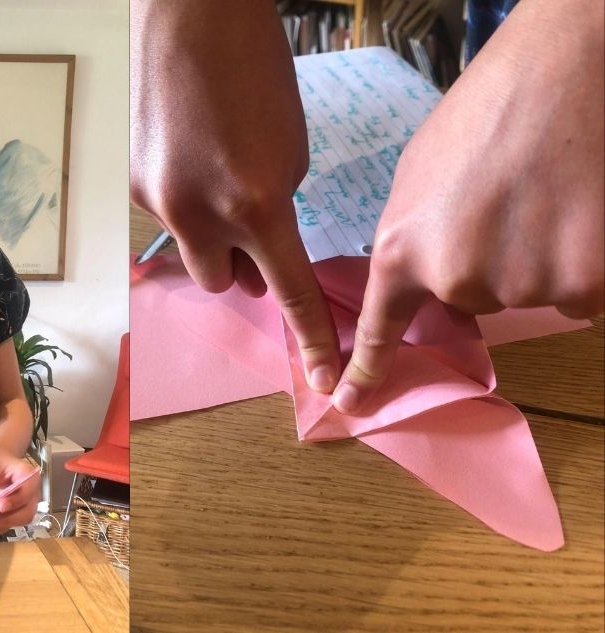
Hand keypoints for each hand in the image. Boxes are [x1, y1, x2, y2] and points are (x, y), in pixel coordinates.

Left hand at [0, 445, 40, 536]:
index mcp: (29, 477)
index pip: (28, 493)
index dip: (16, 501)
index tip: (0, 506)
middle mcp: (31, 495)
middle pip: (24, 514)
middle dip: (2, 520)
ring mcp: (23, 508)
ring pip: (14, 524)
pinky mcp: (13, 516)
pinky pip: (3, 527)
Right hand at [131, 0, 340, 392]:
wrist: (191, 18)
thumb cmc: (257, 72)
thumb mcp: (291, 150)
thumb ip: (275, 211)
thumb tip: (256, 248)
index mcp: (255, 206)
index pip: (289, 292)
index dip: (311, 338)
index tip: (325, 379)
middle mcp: (198, 216)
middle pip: (223, 284)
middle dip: (243, 269)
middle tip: (255, 234)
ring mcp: (157, 203)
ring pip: (190, 251)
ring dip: (210, 239)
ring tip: (217, 184)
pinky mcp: (131, 185)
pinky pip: (165, 217)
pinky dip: (184, 202)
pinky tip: (189, 157)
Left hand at [334, 0, 603, 413]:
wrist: (564, 72)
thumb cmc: (486, 110)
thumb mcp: (419, 177)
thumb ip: (414, 239)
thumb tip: (426, 282)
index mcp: (403, 250)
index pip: (381, 328)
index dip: (368, 370)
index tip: (350, 404)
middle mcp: (457, 280)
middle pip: (475, 301)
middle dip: (489, 261)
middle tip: (505, 202)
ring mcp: (522, 286)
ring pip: (533, 294)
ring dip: (541, 257)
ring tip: (542, 195)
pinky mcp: (585, 284)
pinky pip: (582, 293)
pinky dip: (585, 259)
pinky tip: (578, 211)